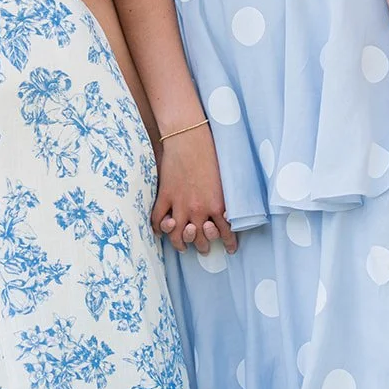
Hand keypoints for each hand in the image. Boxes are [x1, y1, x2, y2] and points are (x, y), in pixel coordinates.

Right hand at [151, 126, 237, 255]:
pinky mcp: (165, 196)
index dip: (229, 243)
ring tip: (183, 248)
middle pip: (200, 238)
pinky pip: (158, 219)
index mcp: (217, 206)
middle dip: (203, 246)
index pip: (225, 232)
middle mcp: (198, 210)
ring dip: (181, 244)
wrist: (188, 139)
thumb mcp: (225, 180)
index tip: (231, 249)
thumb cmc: (211, 154)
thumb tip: (229, 211)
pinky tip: (160, 232)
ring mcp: (179, 205)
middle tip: (204, 250)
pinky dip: (158, 228)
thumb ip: (225, 198)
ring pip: (178, 235)